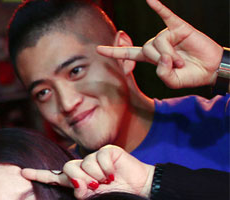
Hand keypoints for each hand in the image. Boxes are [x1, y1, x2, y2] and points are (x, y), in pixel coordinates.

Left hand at [21, 145, 154, 199]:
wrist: (140, 190)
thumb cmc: (117, 196)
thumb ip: (82, 194)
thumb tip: (77, 186)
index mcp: (76, 181)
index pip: (54, 177)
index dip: (39, 175)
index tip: (22, 172)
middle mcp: (82, 167)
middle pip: (68, 168)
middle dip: (81, 180)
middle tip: (96, 187)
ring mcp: (93, 158)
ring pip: (84, 164)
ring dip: (97, 177)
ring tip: (108, 182)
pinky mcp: (106, 151)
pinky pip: (99, 159)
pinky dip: (107, 170)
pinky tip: (115, 175)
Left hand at [96, 0, 222, 87]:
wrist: (211, 68)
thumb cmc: (191, 75)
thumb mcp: (172, 81)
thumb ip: (162, 74)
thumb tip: (163, 57)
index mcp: (151, 57)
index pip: (128, 53)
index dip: (114, 52)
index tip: (98, 49)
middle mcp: (156, 44)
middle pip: (145, 49)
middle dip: (160, 60)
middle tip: (177, 66)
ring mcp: (167, 35)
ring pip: (157, 42)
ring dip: (170, 54)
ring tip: (182, 60)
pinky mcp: (179, 27)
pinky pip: (166, 15)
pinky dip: (158, 8)